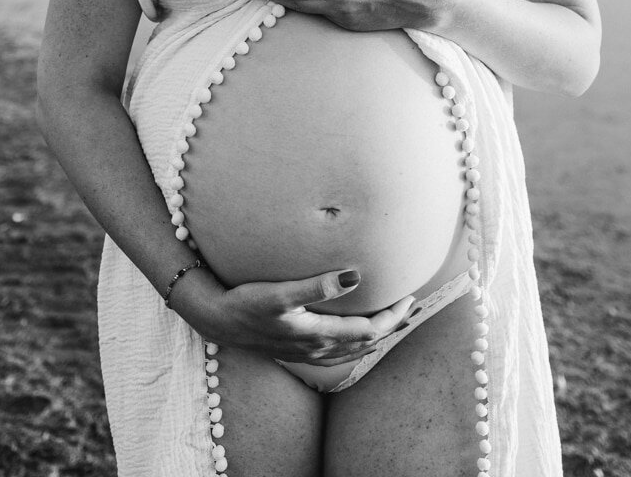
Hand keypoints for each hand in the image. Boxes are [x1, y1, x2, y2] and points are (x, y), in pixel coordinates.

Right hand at [190, 267, 414, 364]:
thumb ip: (317, 286)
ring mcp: (308, 353)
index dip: (392, 316)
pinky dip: (355, 343)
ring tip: (393, 321)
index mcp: (319, 335)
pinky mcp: (298, 350)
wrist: (219, 321)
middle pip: (365, 342)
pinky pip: (338, 352)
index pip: (368, 330)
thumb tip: (354, 277)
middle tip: (411, 307)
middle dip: (391, 326)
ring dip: (375, 335)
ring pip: (353, 349)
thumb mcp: (280, 293)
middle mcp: (318, 349)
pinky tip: (354, 335)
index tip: (409, 298)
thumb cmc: (247, 303)